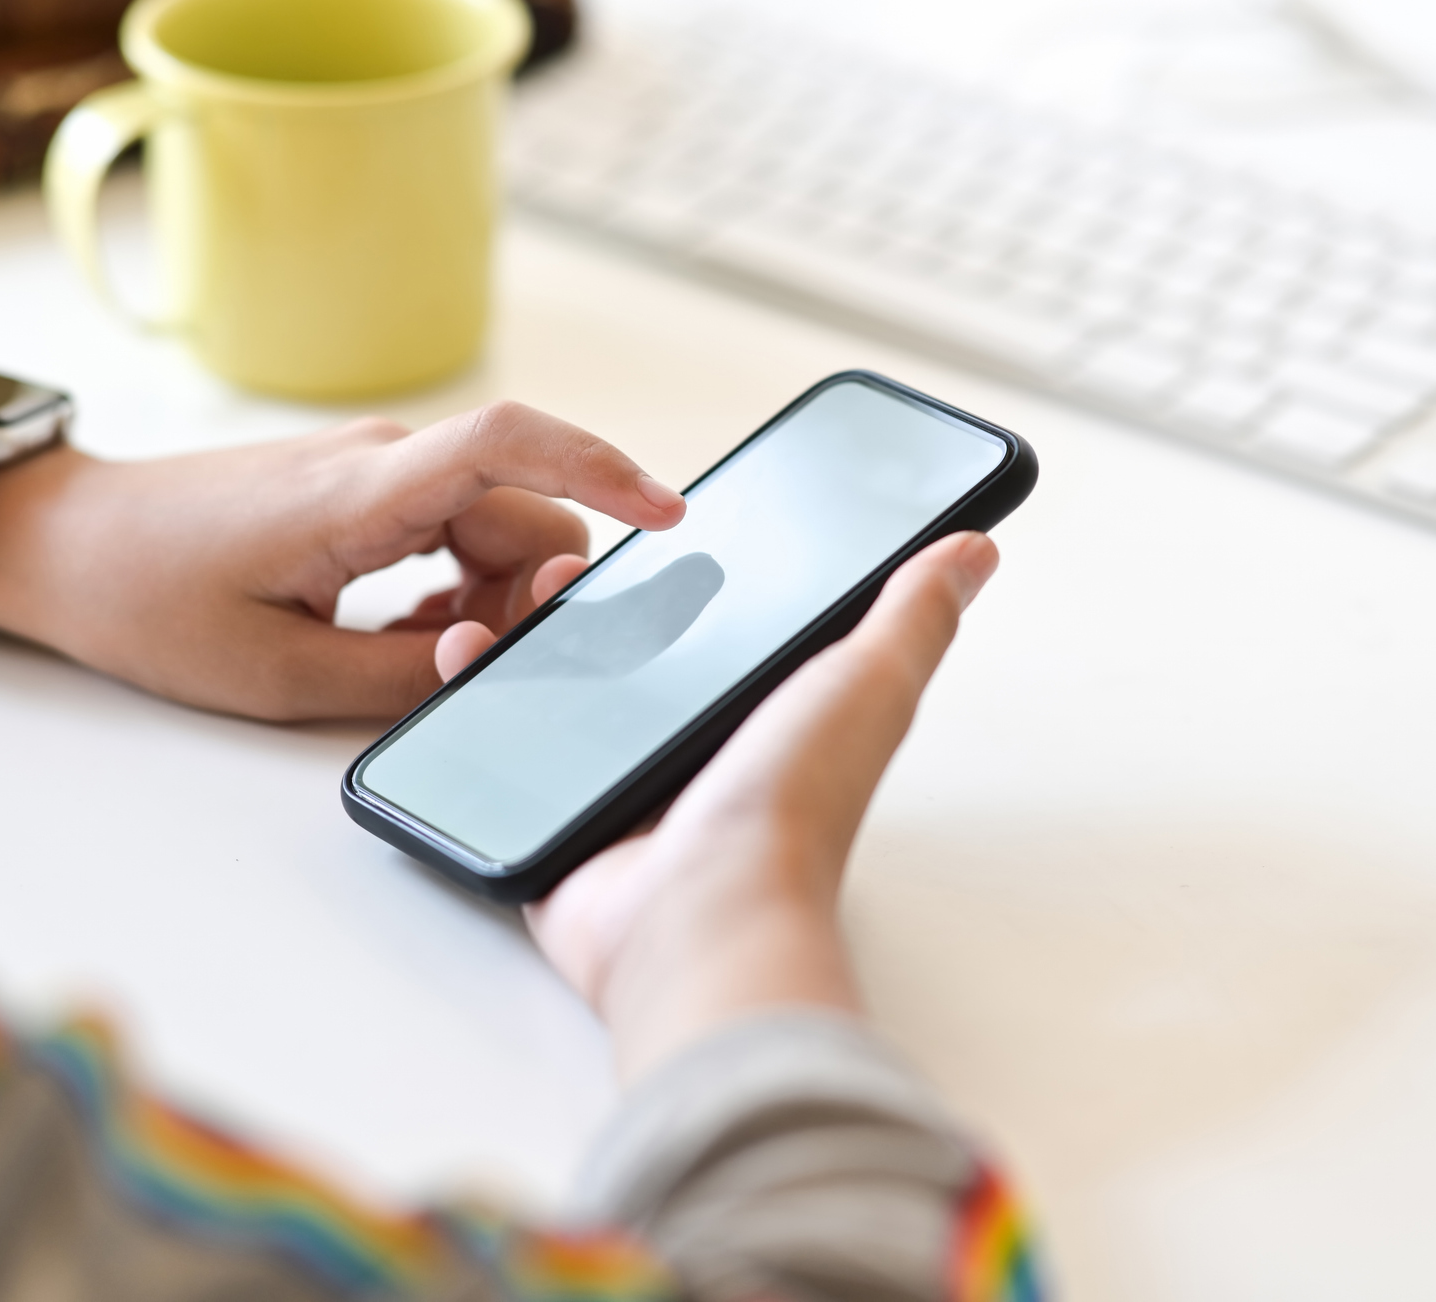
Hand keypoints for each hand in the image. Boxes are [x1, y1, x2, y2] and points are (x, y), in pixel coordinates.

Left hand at [0, 401, 684, 718]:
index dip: (604, 470)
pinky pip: (453, 530)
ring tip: (429, 657)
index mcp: (361, 492)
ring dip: (498, 596)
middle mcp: (380, 461)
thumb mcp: (276, 673)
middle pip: (525, 510)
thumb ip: (400, 681)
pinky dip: (462, 586)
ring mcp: (371, 472)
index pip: (510, 446)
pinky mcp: (359, 493)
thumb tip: (490, 673)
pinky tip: (415, 635)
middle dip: (541, 593)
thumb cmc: (146, 599)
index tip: (671, 516)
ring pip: (496, 526)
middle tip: (480, 662)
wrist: (60, 542)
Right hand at [437, 531, 1000, 1078]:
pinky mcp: (557, 821)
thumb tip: (974, 545)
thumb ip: (910, 612)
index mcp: (763, 712)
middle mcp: (694, 749)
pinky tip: (462, 656)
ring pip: (559, 691)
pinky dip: (475, 698)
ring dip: (526, 636)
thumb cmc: (789, 807)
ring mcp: (621, 787)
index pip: (718, 621)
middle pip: (628, 650)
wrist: (699, 916)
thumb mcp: (865, 682)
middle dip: (589, 597)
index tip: (650, 519)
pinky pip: (502, 749)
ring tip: (500, 597)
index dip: (682, 567)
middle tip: (561, 562)